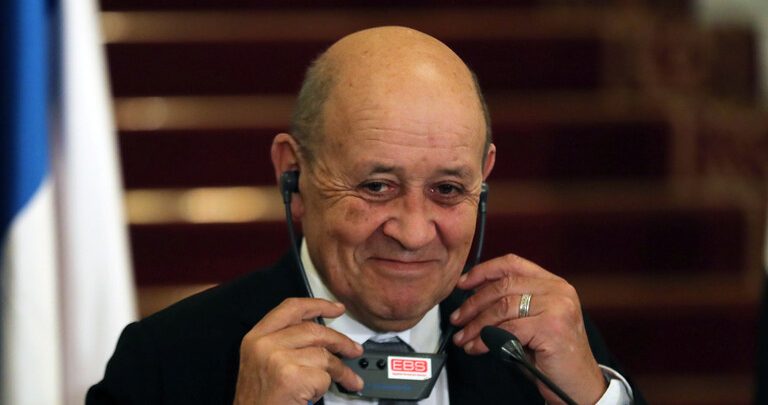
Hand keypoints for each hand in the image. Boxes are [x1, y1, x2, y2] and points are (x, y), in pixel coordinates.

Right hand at [233, 298, 363, 404]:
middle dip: (339, 341)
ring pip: (323, 355)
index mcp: (256, 337)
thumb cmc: (260, 398)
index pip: (291, 308)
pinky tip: (318, 393)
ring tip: (349, 379)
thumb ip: (286, 342)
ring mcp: (277, 359)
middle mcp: (264, 344)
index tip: (337, 308)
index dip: (318, 305)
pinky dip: (326, 386)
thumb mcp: (263, 361)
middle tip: (353, 349)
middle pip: (313, 330)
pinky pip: (323, 376)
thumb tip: (322, 335)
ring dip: (340, 370)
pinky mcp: (291, 377)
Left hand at [450, 254, 605, 404]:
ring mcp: (557, 307)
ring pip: (502, 307)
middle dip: (474, 303)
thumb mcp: (532, 321)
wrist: (579, 384)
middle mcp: (558, 291)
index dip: (484, 271)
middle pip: (503, 285)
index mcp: (553, 284)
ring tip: (464, 338)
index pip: (513, 264)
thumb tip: (473, 295)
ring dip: (476, 324)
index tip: (463, 283)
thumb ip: (512, 303)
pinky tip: (478, 348)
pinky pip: (507, 330)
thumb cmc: (553, 355)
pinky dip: (486, 340)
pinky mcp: (551, 328)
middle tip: (458, 319)